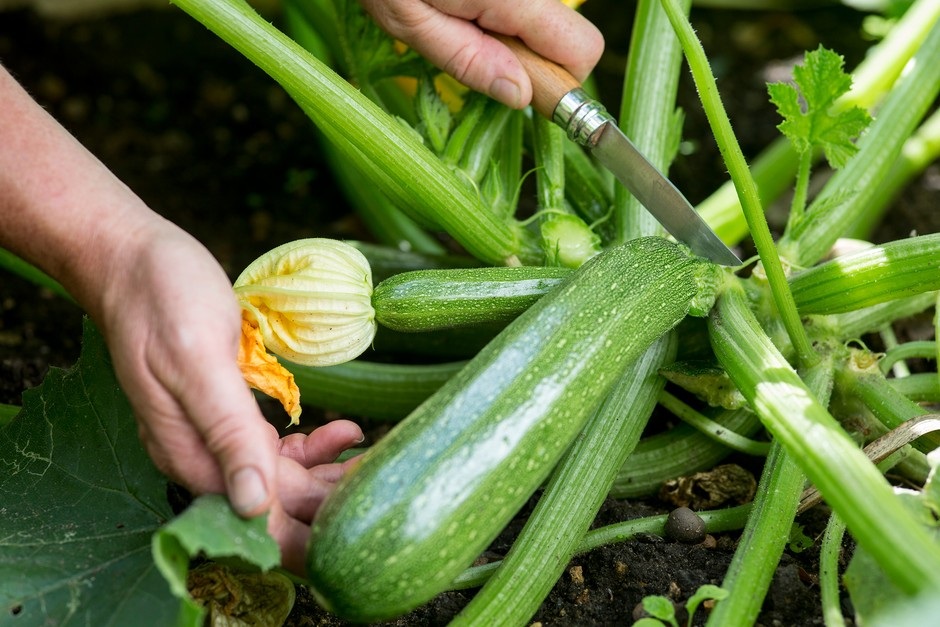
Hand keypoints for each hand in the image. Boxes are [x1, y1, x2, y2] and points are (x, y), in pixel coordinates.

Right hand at [93, 219, 361, 572]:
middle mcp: (195, 454)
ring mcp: (207, 433)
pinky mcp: (220, 411)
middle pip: (271, 497)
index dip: (311, 514)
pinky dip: (305, 444)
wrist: (130, 257)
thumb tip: (253, 505)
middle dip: (325, 491)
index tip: (361, 496)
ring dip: (322, 468)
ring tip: (362, 446)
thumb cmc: (162, 299)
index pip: (258, 511)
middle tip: (375, 467)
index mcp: (187, 453)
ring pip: (274, 473)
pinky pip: (267, 444)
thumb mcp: (199, 361)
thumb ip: (226, 431)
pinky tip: (338, 430)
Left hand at [360, 0, 603, 108]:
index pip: (582, 51)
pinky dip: (505, 15)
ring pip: (549, 19)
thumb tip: (520, 95)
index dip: (556, 83)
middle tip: (486, 57)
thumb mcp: (411, 22)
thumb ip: (468, 60)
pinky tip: (464, 6)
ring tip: (463, 22)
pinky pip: (529, 5)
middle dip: (540, 60)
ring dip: (517, 35)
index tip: (520, 92)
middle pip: (574, 37)